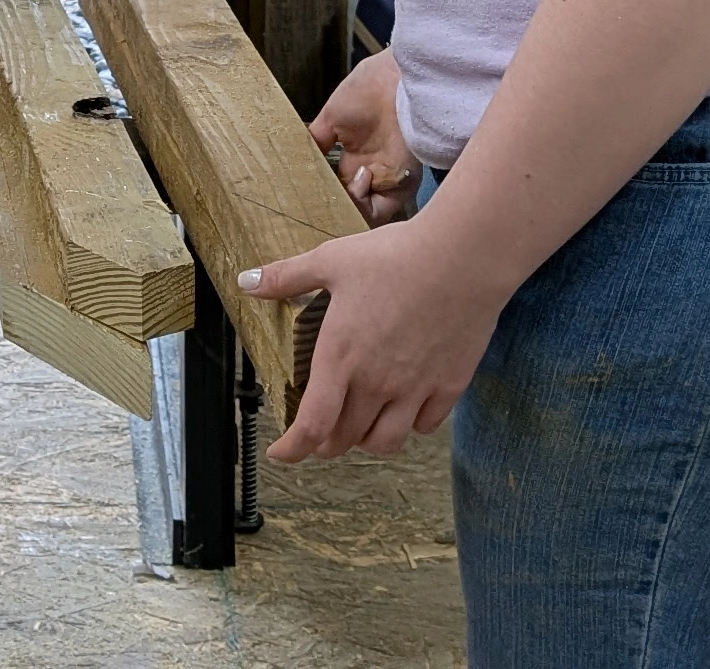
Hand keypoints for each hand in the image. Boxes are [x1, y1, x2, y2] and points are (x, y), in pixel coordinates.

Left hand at [240, 214, 511, 460]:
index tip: (280, 452)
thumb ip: (286, 277)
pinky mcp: (449, 385)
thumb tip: (245, 282)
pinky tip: (404, 409)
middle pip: (344, 439)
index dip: (292, 449)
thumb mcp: (331, 260)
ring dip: (365, 442)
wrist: (464, 258)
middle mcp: (376, 382)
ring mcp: (414, 388)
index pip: (311, 426)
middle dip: (324, 444)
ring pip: (385, 442)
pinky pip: (425, 425)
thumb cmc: (395, 256)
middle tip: (317, 435)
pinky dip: (409, 425)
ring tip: (359, 427)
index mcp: (341, 357)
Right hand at [311, 53, 418, 225]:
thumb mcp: (332, 116)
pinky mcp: (402, 182)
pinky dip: (364, 205)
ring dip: (348, 207)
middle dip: (334, 208)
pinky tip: (359, 179)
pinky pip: (382, 209)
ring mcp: (387, 179)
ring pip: (365, 213)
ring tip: (343, 186)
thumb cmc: (367, 91)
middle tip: (322, 198)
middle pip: (350, 205)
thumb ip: (317, 141)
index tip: (307, 196)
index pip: (337, 188)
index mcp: (354, 158)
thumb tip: (298, 160)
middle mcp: (371, 172)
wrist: (397, 81)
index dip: (323, 195)